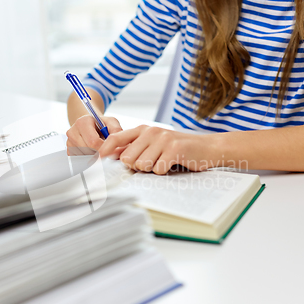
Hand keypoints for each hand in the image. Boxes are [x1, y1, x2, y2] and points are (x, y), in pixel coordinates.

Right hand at [66, 115, 122, 154]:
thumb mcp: (111, 122)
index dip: (104, 148)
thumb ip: (116, 130)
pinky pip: (81, 160)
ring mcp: (69, 143)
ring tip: (99, 149)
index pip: (93, 142)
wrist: (89, 124)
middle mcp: (72, 132)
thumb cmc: (100, 124)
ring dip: (95, 156)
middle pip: (88, 151)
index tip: (111, 149)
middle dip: (100, 153)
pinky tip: (93, 152)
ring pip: (85, 157)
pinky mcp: (69, 151)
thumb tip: (118, 144)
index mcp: (82, 122)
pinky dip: (89, 159)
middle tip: (107, 150)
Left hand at [98, 125, 213, 173]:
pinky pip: (158, 169)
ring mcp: (163, 139)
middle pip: (127, 158)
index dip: (104, 150)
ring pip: (142, 165)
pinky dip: (164, 172)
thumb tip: (113, 156)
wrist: (207, 148)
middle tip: (152, 163)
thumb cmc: (178, 150)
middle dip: (136, 167)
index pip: (116, 138)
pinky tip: (173, 164)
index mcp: (143, 130)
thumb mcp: (155, 144)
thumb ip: (135, 148)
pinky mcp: (174, 149)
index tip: (97, 160)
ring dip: (151, 170)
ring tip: (163, 163)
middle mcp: (151, 131)